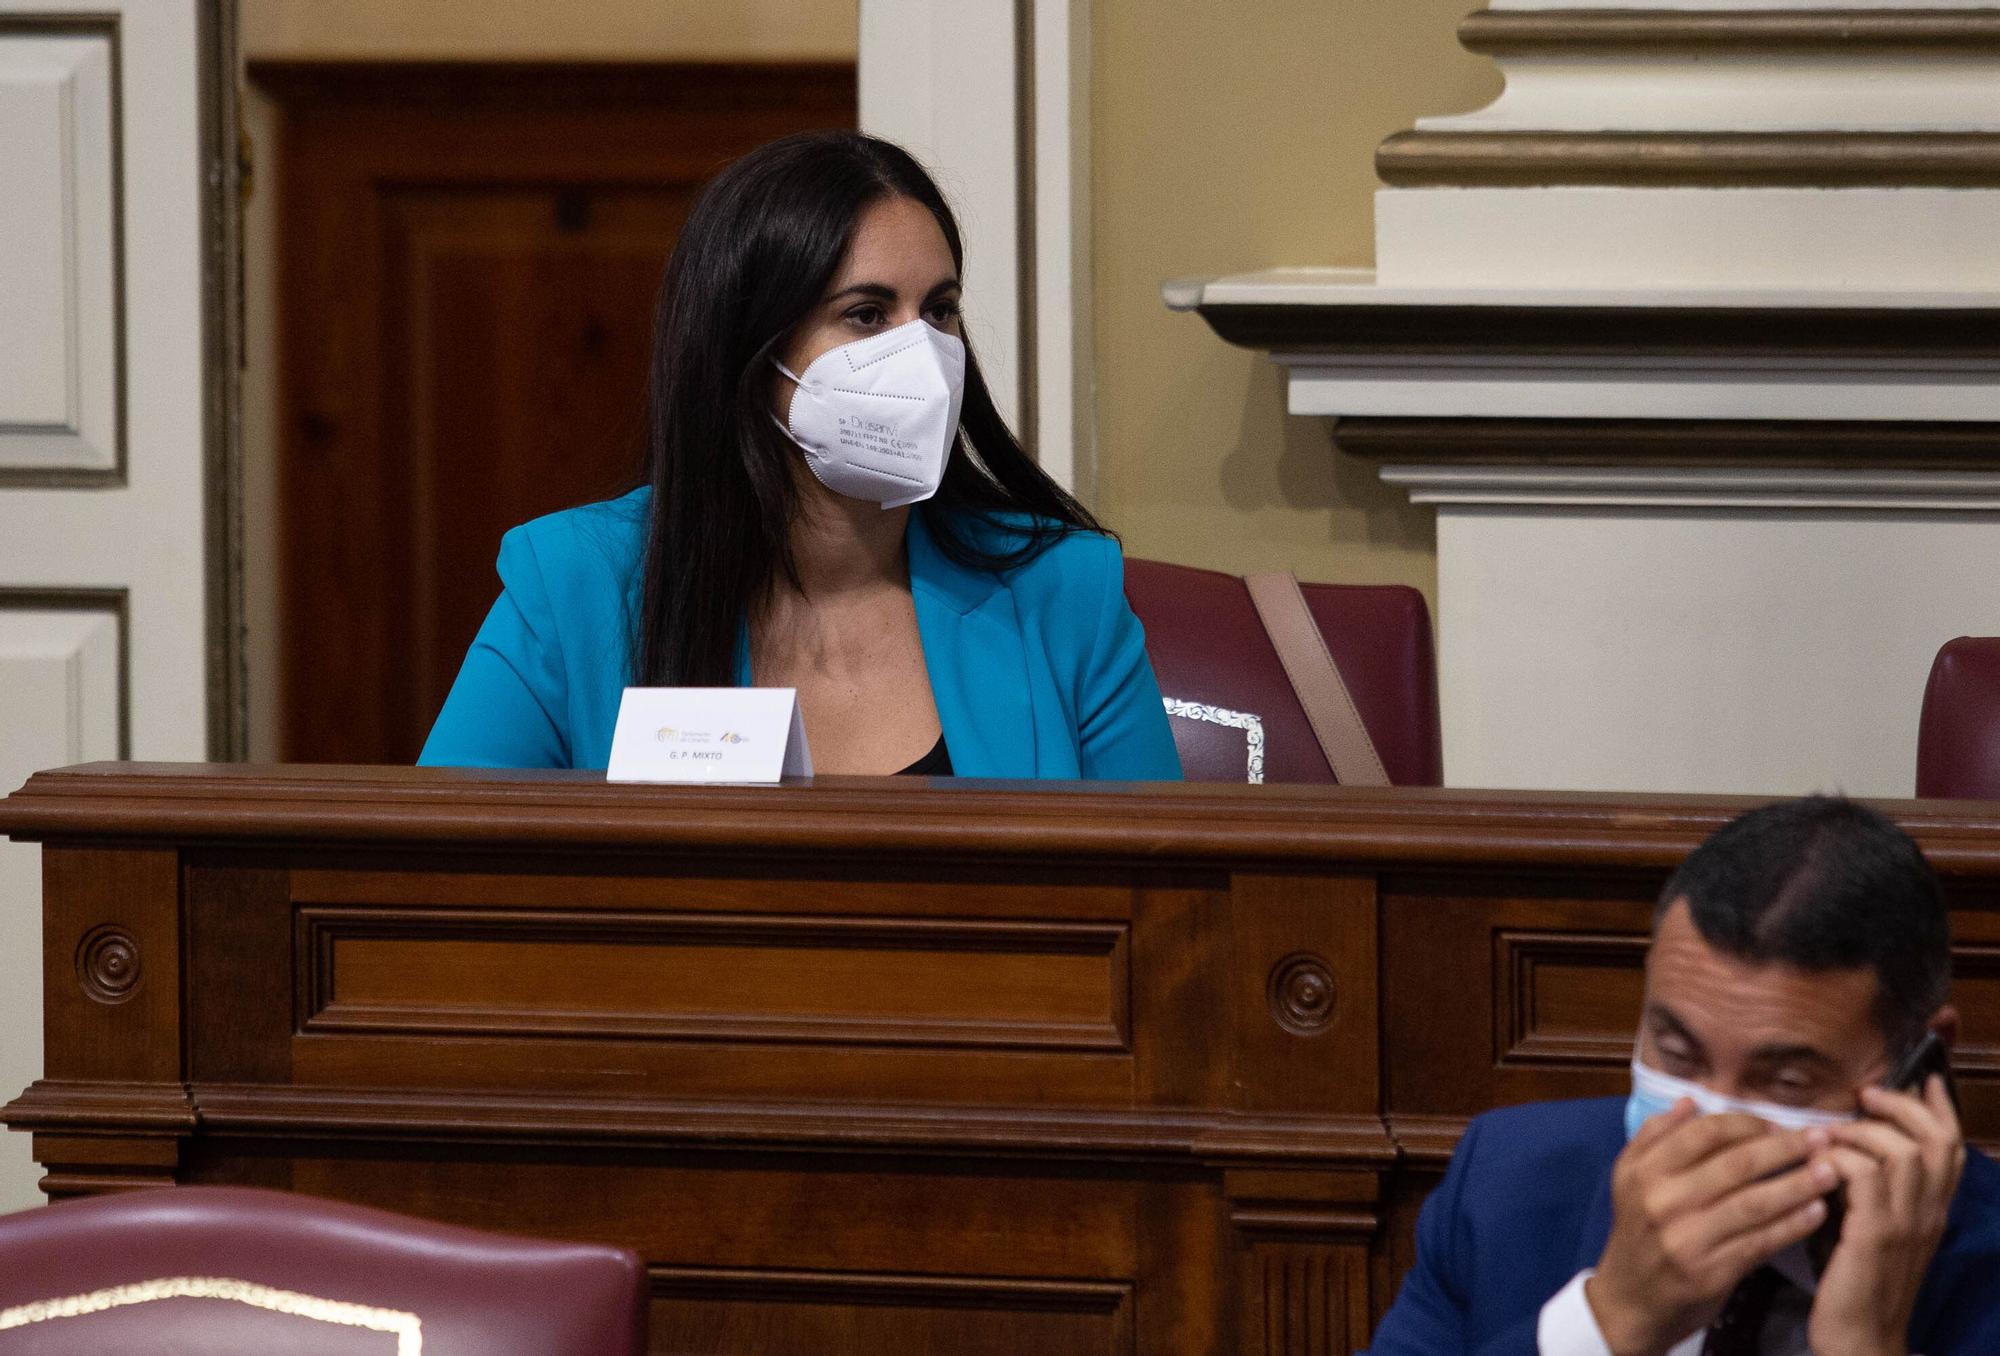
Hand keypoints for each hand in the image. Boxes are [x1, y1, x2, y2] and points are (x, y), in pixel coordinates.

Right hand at [1585, 1100, 1833, 1355]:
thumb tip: (1690, 1101)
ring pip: (1752, 1203)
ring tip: (1831, 1172)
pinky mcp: (1709, 1273)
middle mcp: (1663, 1201)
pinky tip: (1817, 1213)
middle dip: (1784, 1148)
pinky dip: (1791, 1226)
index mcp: (1645, 1171)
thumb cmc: (1636, 1233)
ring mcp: (1687, 1239)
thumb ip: (1655, 1136)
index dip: (1748, 1124)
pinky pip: (1759, 1242)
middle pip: (1735, 1164)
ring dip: (1797, 1185)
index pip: (1704, 1133)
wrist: (1629, 1301)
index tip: (1780, 1124)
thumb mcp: (1629, 1179)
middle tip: (1823, 1138)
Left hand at [1805, 1075, 1964, 1355]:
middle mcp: (1927, 1214)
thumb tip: (1854, 1144)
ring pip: (1901, 1153)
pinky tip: (1818, 1165)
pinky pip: (1864, 1177)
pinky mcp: (1874, 1237)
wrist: (1860, 1340)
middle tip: (1866, 1096)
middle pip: (1935, 1141)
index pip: (1951, 1148)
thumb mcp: (1875, 1227)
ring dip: (1861, 1133)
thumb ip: (1876, 1190)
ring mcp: (1905, 1225)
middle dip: (1903, 1106)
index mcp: (1931, 1210)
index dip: (1939, 1108)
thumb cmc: (1856, 1280)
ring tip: (1831, 1136)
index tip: (1922, 1078)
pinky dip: (1838, 1159)